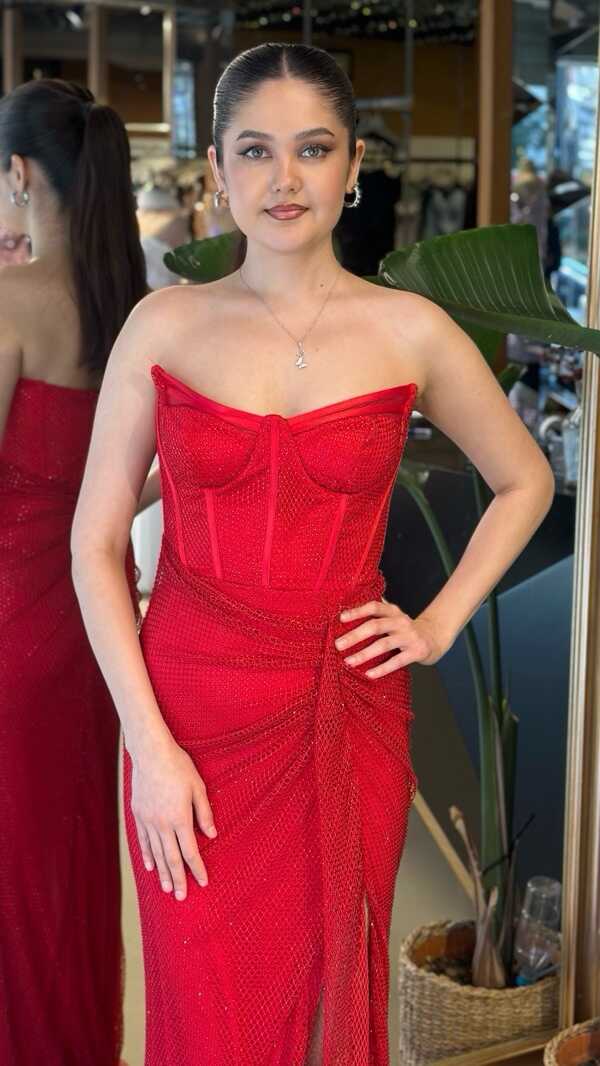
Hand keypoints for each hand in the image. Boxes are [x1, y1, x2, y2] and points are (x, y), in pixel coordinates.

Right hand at [130, 737, 216, 900]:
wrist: (151, 753)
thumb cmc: (179, 767)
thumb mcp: (198, 787)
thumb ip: (204, 813)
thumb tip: (212, 835)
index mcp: (180, 818)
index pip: (191, 851)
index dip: (197, 869)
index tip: (203, 882)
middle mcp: (163, 824)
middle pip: (171, 858)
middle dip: (179, 879)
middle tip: (182, 897)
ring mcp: (148, 821)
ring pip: (156, 853)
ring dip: (163, 873)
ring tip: (167, 889)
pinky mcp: (138, 815)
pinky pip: (143, 841)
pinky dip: (147, 856)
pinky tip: (151, 867)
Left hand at [334, 597, 451, 675]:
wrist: (435, 639)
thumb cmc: (405, 630)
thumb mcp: (393, 617)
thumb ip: (377, 614)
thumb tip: (346, 612)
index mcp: (393, 611)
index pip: (374, 607)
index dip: (357, 611)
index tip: (340, 618)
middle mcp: (401, 621)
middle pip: (375, 626)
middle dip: (355, 636)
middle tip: (338, 645)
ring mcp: (410, 637)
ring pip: (384, 645)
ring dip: (364, 654)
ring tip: (348, 662)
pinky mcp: (417, 652)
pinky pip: (397, 661)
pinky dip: (382, 668)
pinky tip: (369, 674)